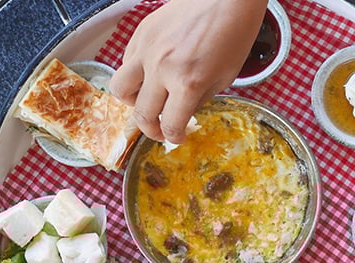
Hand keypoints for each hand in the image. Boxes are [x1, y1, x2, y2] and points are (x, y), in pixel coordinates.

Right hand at [109, 0, 266, 142]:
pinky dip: (135, 74)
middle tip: (159, 129)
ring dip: (133, 102)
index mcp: (188, 83)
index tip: (177, 137)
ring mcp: (147, 50)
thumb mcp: (225, 77)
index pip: (170, 124)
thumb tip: (182, 113)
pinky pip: (126, 63)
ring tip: (148, 101)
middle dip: (150, 129)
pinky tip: (152, 73)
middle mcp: (162, 69)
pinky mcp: (140, 34)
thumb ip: (200, 99)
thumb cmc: (234, 34)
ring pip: (120, 89)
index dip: (173, 137)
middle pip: (141, 114)